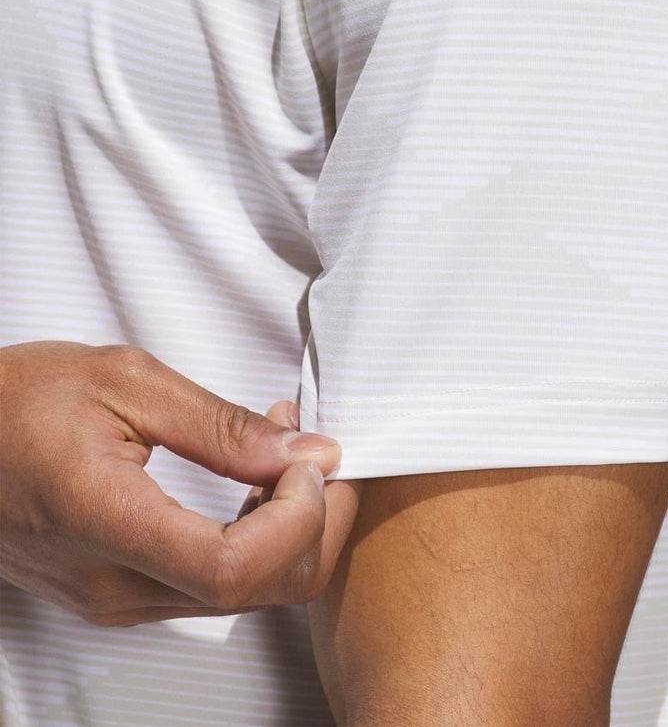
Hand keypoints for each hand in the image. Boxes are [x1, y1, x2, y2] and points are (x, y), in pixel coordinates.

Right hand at [0, 341, 362, 626]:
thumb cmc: (18, 401)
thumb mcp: (127, 383)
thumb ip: (222, 427)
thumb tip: (307, 452)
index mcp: (104, 523)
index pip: (234, 568)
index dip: (297, 518)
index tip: (311, 461)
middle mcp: (114, 585)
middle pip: (259, 589)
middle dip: (318, 522)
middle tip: (323, 453)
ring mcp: (118, 598)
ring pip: (247, 591)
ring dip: (291, 524)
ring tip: (290, 449)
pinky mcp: (124, 591)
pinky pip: (217, 582)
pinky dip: (259, 534)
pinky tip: (258, 478)